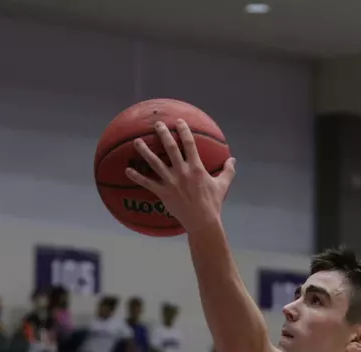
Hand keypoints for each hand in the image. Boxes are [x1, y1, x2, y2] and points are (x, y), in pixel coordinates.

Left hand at [121, 120, 237, 232]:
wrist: (202, 221)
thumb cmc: (213, 203)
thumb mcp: (223, 185)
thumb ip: (227, 171)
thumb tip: (233, 160)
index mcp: (196, 168)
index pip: (189, 144)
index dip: (184, 130)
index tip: (178, 121)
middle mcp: (182, 172)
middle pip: (171, 148)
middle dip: (163, 134)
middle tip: (156, 124)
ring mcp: (171, 182)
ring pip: (155, 163)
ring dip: (145, 151)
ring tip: (136, 141)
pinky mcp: (163, 193)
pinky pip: (147, 183)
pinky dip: (137, 177)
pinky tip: (127, 170)